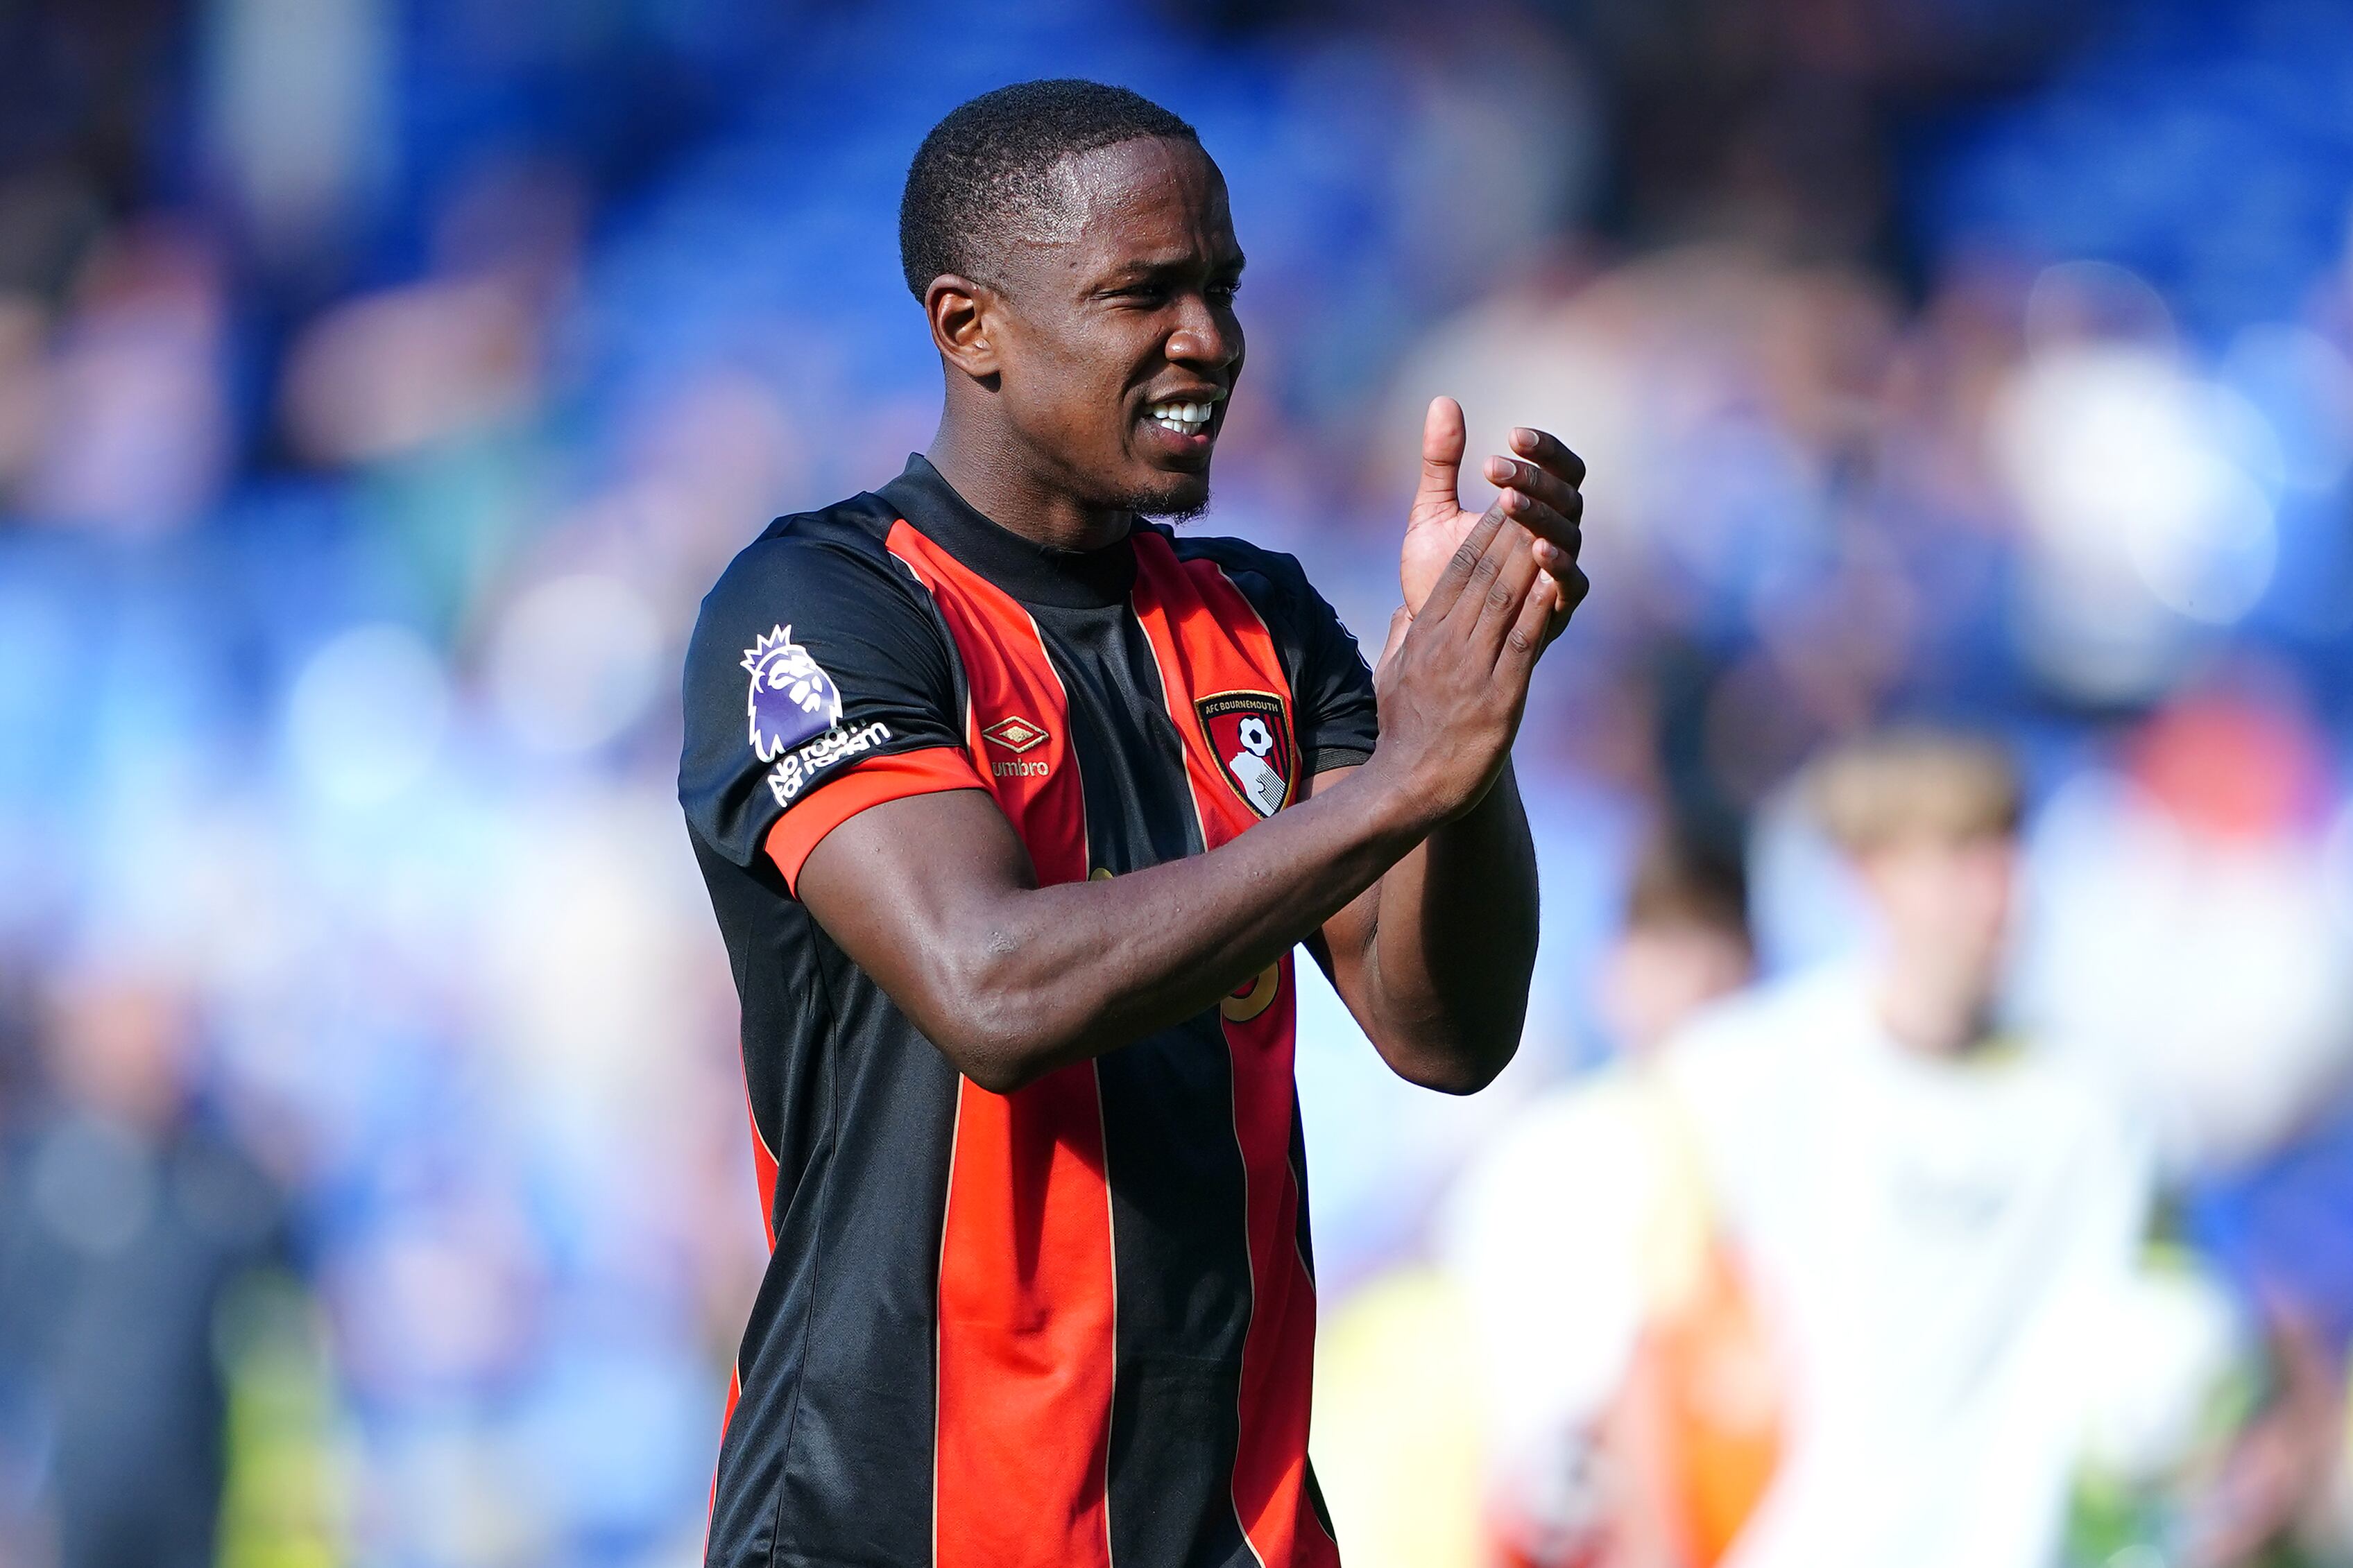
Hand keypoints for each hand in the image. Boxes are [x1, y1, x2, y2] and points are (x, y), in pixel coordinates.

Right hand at [1365, 505, 1555, 828]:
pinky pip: (1522, 643)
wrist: (1407, 787)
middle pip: (1483, 574)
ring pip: (1503, 600)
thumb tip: (1404, 611)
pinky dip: (1540, 610)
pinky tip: (1556, 582)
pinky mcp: (1499, 697)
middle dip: (1511, 531)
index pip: (1455, 571)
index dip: (1482, 532)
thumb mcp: (1390, 678)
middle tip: (1535, 494)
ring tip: (1550, 523)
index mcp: (1424, 636)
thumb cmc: (1400, 735)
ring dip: (1529, 558)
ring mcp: (1473, 669)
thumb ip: (1400, 640)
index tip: (1503, 502)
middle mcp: (1448, 644)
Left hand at [1400, 395, 1588, 635]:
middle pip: (1568, 496)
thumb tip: (1443, 401)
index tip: (1512, 436)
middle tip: (1496, 471)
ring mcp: (1557, 574)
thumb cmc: (1437, 572)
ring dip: (1542, 516)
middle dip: (1536, 480)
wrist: (1426, 632)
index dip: (1545, 449)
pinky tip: (1536, 552)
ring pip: (1570, 536)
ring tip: (1509, 503)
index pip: (1559, 468)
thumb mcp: (1431, 512)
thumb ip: (1440, 462)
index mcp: (1534, 509)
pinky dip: (1558, 568)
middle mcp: (1554, 537)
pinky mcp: (1554, 613)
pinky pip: (1571, 586)